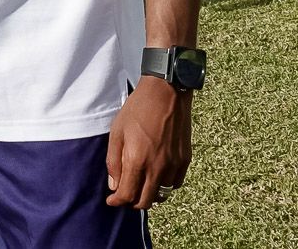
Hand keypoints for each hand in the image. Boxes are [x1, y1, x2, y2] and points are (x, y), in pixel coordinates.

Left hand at [105, 76, 192, 209]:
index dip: (117, 201)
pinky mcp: (185, 160)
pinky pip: (174, 184)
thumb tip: (114, 185)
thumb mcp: (117, 132)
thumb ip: (114, 160)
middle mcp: (157, 167)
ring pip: (162, 195)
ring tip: (140, 187)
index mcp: (137, 160)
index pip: (128, 194)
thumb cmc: (137, 110)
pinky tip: (156, 177)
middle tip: (124, 195)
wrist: (166, 94)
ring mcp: (174, 165)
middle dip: (132, 202)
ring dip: (149, 196)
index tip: (112, 201)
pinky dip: (164, 186)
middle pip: (145, 201)